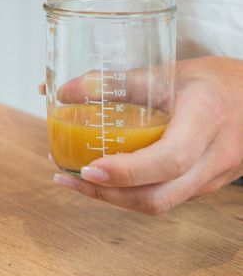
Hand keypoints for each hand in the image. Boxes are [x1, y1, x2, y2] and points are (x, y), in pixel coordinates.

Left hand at [52, 56, 242, 214]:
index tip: (88, 169)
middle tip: (69, 178)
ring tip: (75, 180)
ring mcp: (214, 177)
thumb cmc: (211, 80)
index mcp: (206, 118)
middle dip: (109, 194)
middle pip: (160, 195)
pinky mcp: (206, 186)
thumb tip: (60, 92)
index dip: (126, 171)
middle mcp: (215, 155)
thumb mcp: (166, 72)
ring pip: (162, 203)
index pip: (169, 158)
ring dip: (115, 198)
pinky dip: (132, 194)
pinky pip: (167, 198)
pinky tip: (106, 179)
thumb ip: (114, 83)